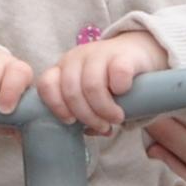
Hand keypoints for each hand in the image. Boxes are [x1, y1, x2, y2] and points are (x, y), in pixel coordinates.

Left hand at [34, 25, 166, 135]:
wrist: (139, 55)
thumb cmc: (111, 82)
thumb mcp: (93, 97)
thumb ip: (87, 113)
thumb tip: (89, 132)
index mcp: (63, 69)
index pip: (46, 85)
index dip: (57, 107)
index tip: (71, 122)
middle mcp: (76, 58)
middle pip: (71, 92)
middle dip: (87, 116)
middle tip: (103, 126)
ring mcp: (98, 53)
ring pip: (91, 86)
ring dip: (104, 109)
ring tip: (116, 118)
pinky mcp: (122, 54)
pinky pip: (117, 74)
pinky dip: (120, 89)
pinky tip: (125, 93)